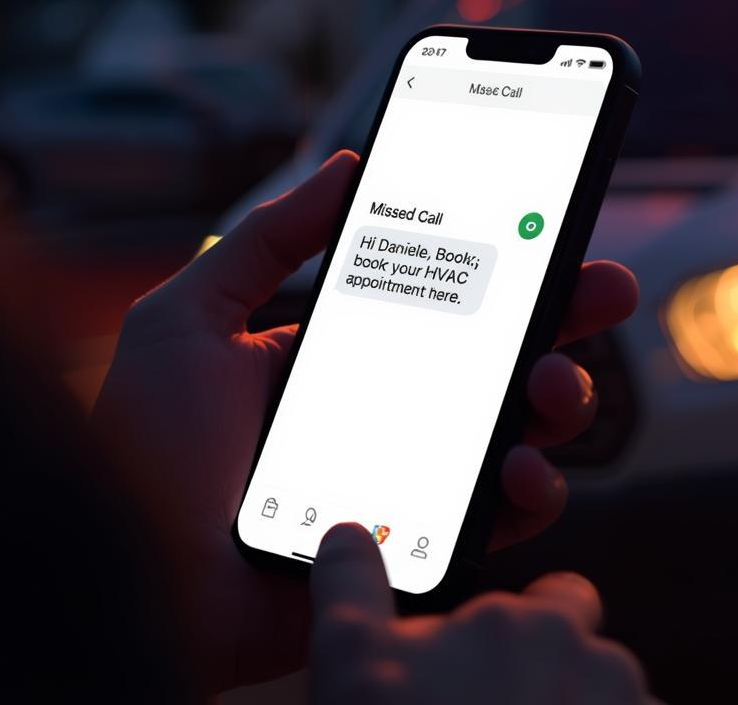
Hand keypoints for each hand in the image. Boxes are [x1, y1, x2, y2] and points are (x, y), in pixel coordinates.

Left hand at [91, 151, 639, 692]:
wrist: (131, 572)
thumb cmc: (142, 448)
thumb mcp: (189, 318)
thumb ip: (265, 239)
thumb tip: (348, 165)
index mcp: (344, 355)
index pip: (443, 303)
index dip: (507, 268)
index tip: (556, 231)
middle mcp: (388, 412)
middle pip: (500, 359)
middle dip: (564, 322)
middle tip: (606, 290)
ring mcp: (409, 479)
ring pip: (517, 434)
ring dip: (560, 401)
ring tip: (554, 388)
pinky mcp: (418, 547)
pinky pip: (498, 519)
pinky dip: (530, 491)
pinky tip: (522, 468)